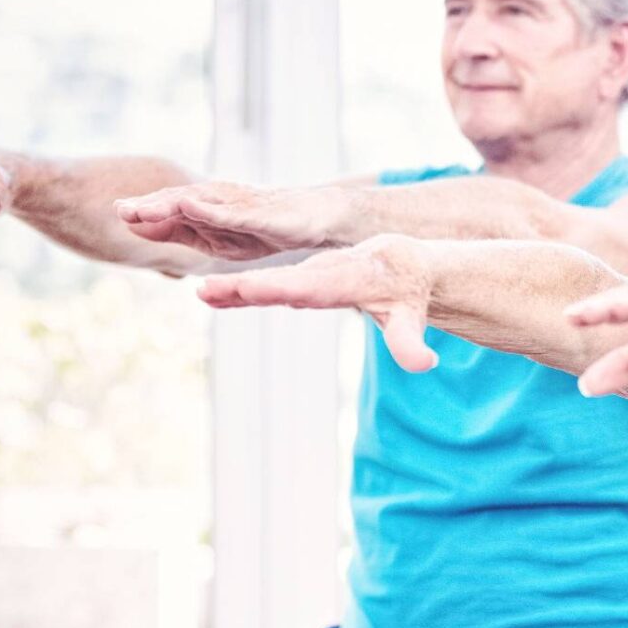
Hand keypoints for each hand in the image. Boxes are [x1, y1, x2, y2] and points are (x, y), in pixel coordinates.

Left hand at [115, 182, 349, 261]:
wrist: (313, 218)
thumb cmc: (265, 229)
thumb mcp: (216, 239)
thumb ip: (181, 234)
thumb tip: (139, 230)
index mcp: (204, 210)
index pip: (167, 211)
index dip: (141, 212)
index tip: (112, 214)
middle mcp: (216, 201)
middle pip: (175, 202)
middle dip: (147, 205)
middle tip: (118, 209)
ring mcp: (236, 204)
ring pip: (196, 202)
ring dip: (168, 204)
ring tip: (142, 208)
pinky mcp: (257, 212)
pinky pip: (228, 211)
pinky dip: (206, 208)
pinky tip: (188, 206)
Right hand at [195, 235, 438, 371]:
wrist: (400, 262)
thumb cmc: (407, 293)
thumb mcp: (412, 318)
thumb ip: (411, 343)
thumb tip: (425, 365)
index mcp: (348, 279)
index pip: (312, 286)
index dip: (282, 288)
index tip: (253, 287)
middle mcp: (322, 274)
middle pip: (281, 281)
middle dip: (249, 286)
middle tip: (211, 288)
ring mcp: (307, 278)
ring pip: (267, 282)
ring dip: (234, 288)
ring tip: (202, 292)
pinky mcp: (299, 284)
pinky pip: (266, 287)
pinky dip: (239, 291)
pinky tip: (211, 296)